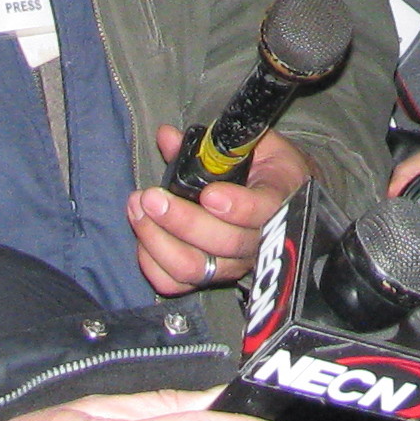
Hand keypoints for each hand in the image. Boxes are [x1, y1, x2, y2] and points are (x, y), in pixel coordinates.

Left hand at [131, 129, 312, 296]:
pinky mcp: (209, 277)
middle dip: (183, 220)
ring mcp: (234, 263)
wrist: (281, 197)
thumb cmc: (263, 166)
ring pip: (196, 267)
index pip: (265, 211)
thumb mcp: (248, 144)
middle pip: (225, 243)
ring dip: (159, 240)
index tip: (209, 194)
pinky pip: (176, 283)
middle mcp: (260, 239)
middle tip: (151, 197)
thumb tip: (168, 137)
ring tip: (139, 208)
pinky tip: (142, 233)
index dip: (238, 207)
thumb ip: (211, 142)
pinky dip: (152, 262)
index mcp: (279, 198)